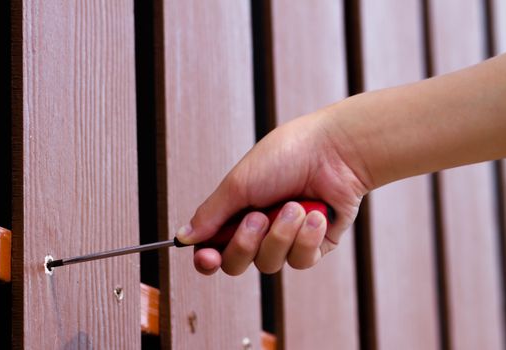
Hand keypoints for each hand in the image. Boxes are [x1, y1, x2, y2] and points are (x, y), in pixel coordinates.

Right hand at [176, 108, 367, 274]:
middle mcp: (260, 229)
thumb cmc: (285, 157)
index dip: (207, 259)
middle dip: (245, 243)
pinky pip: (301, 261)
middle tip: (258, 217)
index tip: (207, 258)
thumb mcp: (239, 184)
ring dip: (281, 234)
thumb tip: (183, 236)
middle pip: (237, 263)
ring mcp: (287, 239)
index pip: (214, 247)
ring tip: (295, 206)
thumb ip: (210, 214)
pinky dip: (307, 238)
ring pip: (269, 264)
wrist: (333, 151)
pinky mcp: (314, 246)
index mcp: (237, 212)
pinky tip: (316, 215)